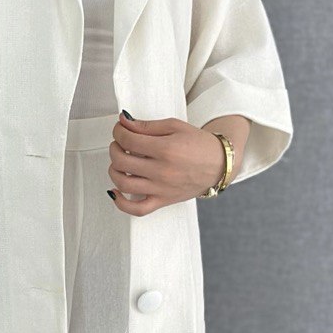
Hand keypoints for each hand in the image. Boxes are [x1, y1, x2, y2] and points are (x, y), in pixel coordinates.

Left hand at [106, 111, 228, 214]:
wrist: (219, 164)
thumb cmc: (199, 145)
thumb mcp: (175, 127)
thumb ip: (147, 126)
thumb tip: (124, 122)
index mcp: (166, 149)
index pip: (128, 140)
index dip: (118, 132)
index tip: (119, 129)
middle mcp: (162, 171)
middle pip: (121, 160)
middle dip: (114, 148)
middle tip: (119, 143)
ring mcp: (161, 189)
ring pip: (123, 183)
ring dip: (114, 170)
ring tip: (119, 162)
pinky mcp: (162, 201)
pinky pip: (136, 209)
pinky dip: (120, 202)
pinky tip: (115, 191)